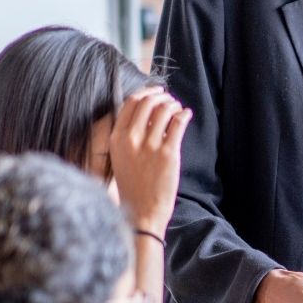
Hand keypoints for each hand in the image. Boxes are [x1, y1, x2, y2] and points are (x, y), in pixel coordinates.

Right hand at [110, 87, 191, 233]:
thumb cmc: (133, 186)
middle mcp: (131, 139)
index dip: (146, 93)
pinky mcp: (168, 154)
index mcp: (116, 138)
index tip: (156, 91)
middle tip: (170, 99)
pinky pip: (177, 124)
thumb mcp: (120, 158)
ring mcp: (150, 146)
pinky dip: (184, 115)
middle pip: (148, 103)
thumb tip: (146, 114)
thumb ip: (128, 136)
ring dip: (173, 105)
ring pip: (164, 111)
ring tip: (178, 108)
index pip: (131, 103)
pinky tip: (186, 114)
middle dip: (162, 97)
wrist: (142, 211)